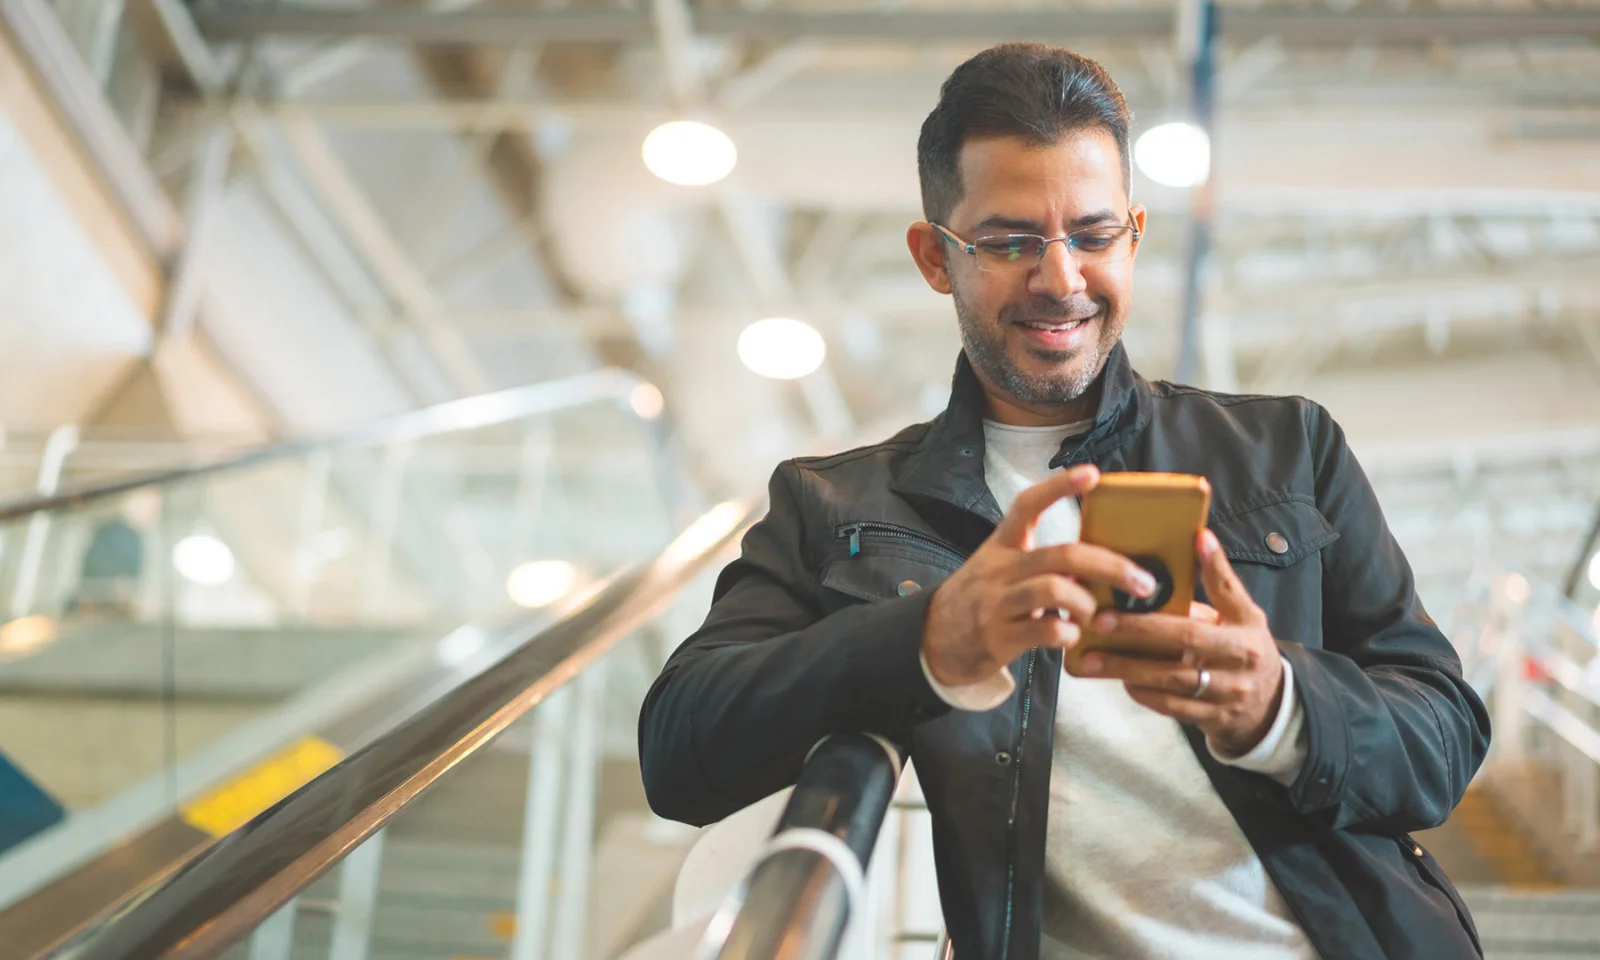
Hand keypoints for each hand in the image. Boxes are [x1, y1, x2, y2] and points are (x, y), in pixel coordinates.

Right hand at [922, 465, 1160, 686]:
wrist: (932, 639)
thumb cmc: (981, 600)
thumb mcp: (999, 568)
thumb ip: (1041, 562)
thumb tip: (1101, 563)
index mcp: (1003, 545)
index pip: (1029, 504)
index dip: (1060, 487)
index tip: (1093, 474)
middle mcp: (1000, 568)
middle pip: (1062, 554)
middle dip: (1111, 566)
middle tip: (1142, 581)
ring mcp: (997, 603)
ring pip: (1054, 589)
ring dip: (1088, 604)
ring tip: (1094, 615)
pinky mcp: (998, 636)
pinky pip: (1045, 630)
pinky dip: (1069, 635)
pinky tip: (1070, 637)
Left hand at [1076, 529, 1285, 754]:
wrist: (1267, 707)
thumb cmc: (1242, 650)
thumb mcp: (1242, 618)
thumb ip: (1220, 587)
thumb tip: (1198, 540)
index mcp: (1247, 627)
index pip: (1230, 592)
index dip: (1215, 566)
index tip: (1197, 540)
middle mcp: (1242, 659)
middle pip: (1189, 638)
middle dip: (1141, 629)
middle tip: (1100, 621)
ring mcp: (1228, 692)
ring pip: (1174, 678)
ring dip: (1130, 668)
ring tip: (1094, 660)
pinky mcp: (1212, 718)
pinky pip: (1172, 706)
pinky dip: (1143, 693)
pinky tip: (1120, 681)